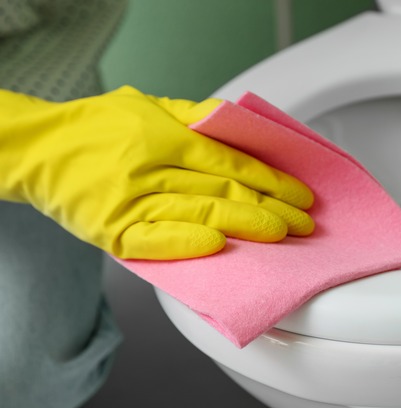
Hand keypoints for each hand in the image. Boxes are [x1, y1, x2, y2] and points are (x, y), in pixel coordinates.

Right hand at [0, 86, 313, 259]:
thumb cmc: (97, 127)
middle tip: (304, 222)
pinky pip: (155, 242)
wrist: (36, 151)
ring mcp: (131, 202)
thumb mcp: (148, 106)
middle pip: (225, 192)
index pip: (231, 163)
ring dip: (246, 227)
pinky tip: (221, 249)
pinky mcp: (112, 232)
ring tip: (281, 236)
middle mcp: (151, 168)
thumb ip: (194, 118)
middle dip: (272, 208)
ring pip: (201, 215)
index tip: (300, 193)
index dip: (270, 180)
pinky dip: (188, 245)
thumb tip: (240, 128)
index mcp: (164, 137)